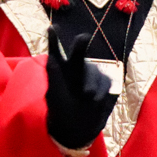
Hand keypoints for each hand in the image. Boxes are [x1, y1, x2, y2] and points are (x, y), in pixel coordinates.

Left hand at [44, 26, 116, 153]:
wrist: (78, 129)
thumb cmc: (61, 112)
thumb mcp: (53, 96)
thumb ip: (53, 77)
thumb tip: (50, 57)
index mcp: (61, 70)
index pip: (56, 52)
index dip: (54, 40)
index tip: (51, 28)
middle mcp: (76, 68)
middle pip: (79, 52)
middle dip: (81, 44)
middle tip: (83, 38)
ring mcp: (91, 75)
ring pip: (94, 71)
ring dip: (90, 84)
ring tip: (85, 97)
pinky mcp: (104, 83)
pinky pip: (105, 82)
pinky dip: (100, 92)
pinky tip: (94, 101)